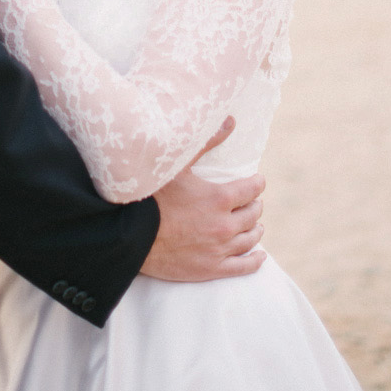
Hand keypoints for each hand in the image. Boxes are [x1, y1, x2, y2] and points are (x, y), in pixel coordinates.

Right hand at [139, 118, 266, 280]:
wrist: (130, 235)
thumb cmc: (151, 195)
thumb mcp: (178, 164)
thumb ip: (207, 142)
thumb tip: (231, 121)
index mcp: (219, 198)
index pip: (252, 189)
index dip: (257, 183)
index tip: (257, 180)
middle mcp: (224, 225)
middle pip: (253, 214)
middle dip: (255, 205)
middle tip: (251, 202)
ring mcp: (218, 250)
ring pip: (250, 239)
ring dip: (256, 230)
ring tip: (255, 225)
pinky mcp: (210, 269)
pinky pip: (243, 267)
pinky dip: (255, 261)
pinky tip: (259, 257)